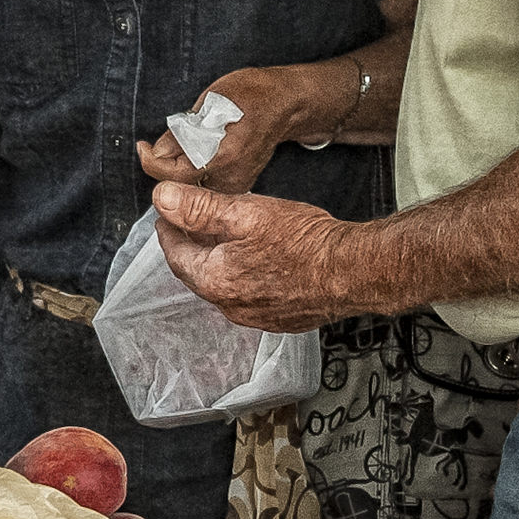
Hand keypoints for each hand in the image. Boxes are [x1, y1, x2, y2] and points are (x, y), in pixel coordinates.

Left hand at [134, 65, 312, 195]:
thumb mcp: (209, 101)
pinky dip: (194, 172)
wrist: (286, 104)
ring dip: (179, 170)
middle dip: (165, 166)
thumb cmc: (254, 94)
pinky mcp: (238, 185)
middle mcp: (232, 175)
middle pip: (181, 185)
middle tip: (163, 143)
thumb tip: (160, 151)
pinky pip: (206, 184)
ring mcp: (237, 183)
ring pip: (192, 187)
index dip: (151, 161)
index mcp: (224, 154)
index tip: (143, 148)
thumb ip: (182, 132)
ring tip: (188, 144)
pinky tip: (200, 153)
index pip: (174, 174)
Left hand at [150, 181, 362, 331]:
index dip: (169, 230)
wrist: (354, 271)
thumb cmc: (307, 243)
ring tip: (226, 237)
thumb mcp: (246, 212)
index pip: (175, 254)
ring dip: (219, 262)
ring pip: (224, 284)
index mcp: (214, 280)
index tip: (168, 215)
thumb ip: (200, 208)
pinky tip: (258, 259)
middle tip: (192, 224)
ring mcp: (255, 316)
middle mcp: (230, 305)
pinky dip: (245, 276)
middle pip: (198, 272)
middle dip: (192, 246)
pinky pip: (250, 296)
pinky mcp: (279, 319)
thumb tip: (164, 199)